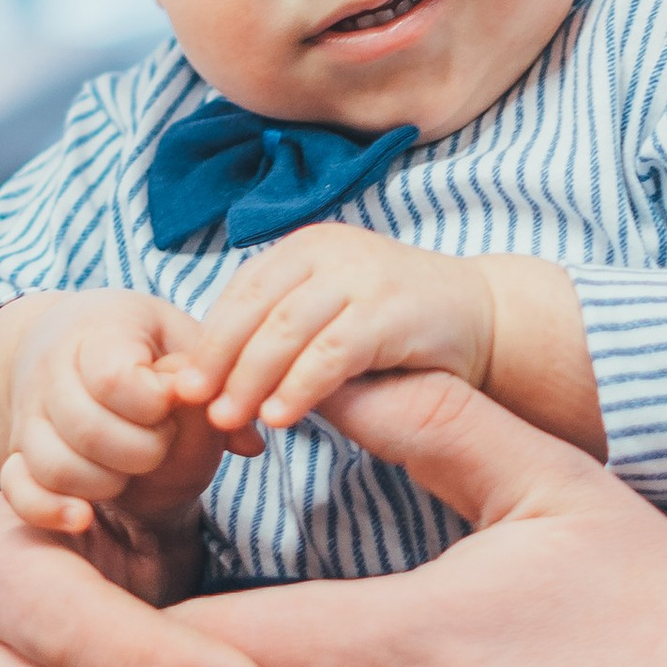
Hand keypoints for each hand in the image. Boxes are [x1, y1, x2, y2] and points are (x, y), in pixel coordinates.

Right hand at [0, 290, 230, 551]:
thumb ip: (217, 381)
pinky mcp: (18, 452)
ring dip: (105, 482)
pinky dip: (48, 509)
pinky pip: (16, 489)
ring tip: (132, 471)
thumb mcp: (184, 340)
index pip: (112, 378)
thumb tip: (249, 444)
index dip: (153, 403)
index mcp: (98, 333)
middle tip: (161, 440)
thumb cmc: (143, 343)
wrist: (70, 340)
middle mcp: (53, 373)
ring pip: (53, 464)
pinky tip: (83, 517)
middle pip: (86, 429)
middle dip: (141, 450)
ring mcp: (30, 416)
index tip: (172, 401)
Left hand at [176, 229, 496, 438]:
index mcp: (305, 246)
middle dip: (219, 361)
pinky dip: (300, 388)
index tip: (181, 385)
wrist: (485, 318)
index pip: (240, 293)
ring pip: (286, 330)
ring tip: (229, 420)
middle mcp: (328, 250)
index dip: (208, 340)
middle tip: (192, 405)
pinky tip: (282, 419)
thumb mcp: (331, 313)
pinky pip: (331, 353)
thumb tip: (214, 381)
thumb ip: (282, 333)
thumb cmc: (397, 327)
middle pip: (255, 309)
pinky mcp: (390, 309)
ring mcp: (361, 275)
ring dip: (251, 379)